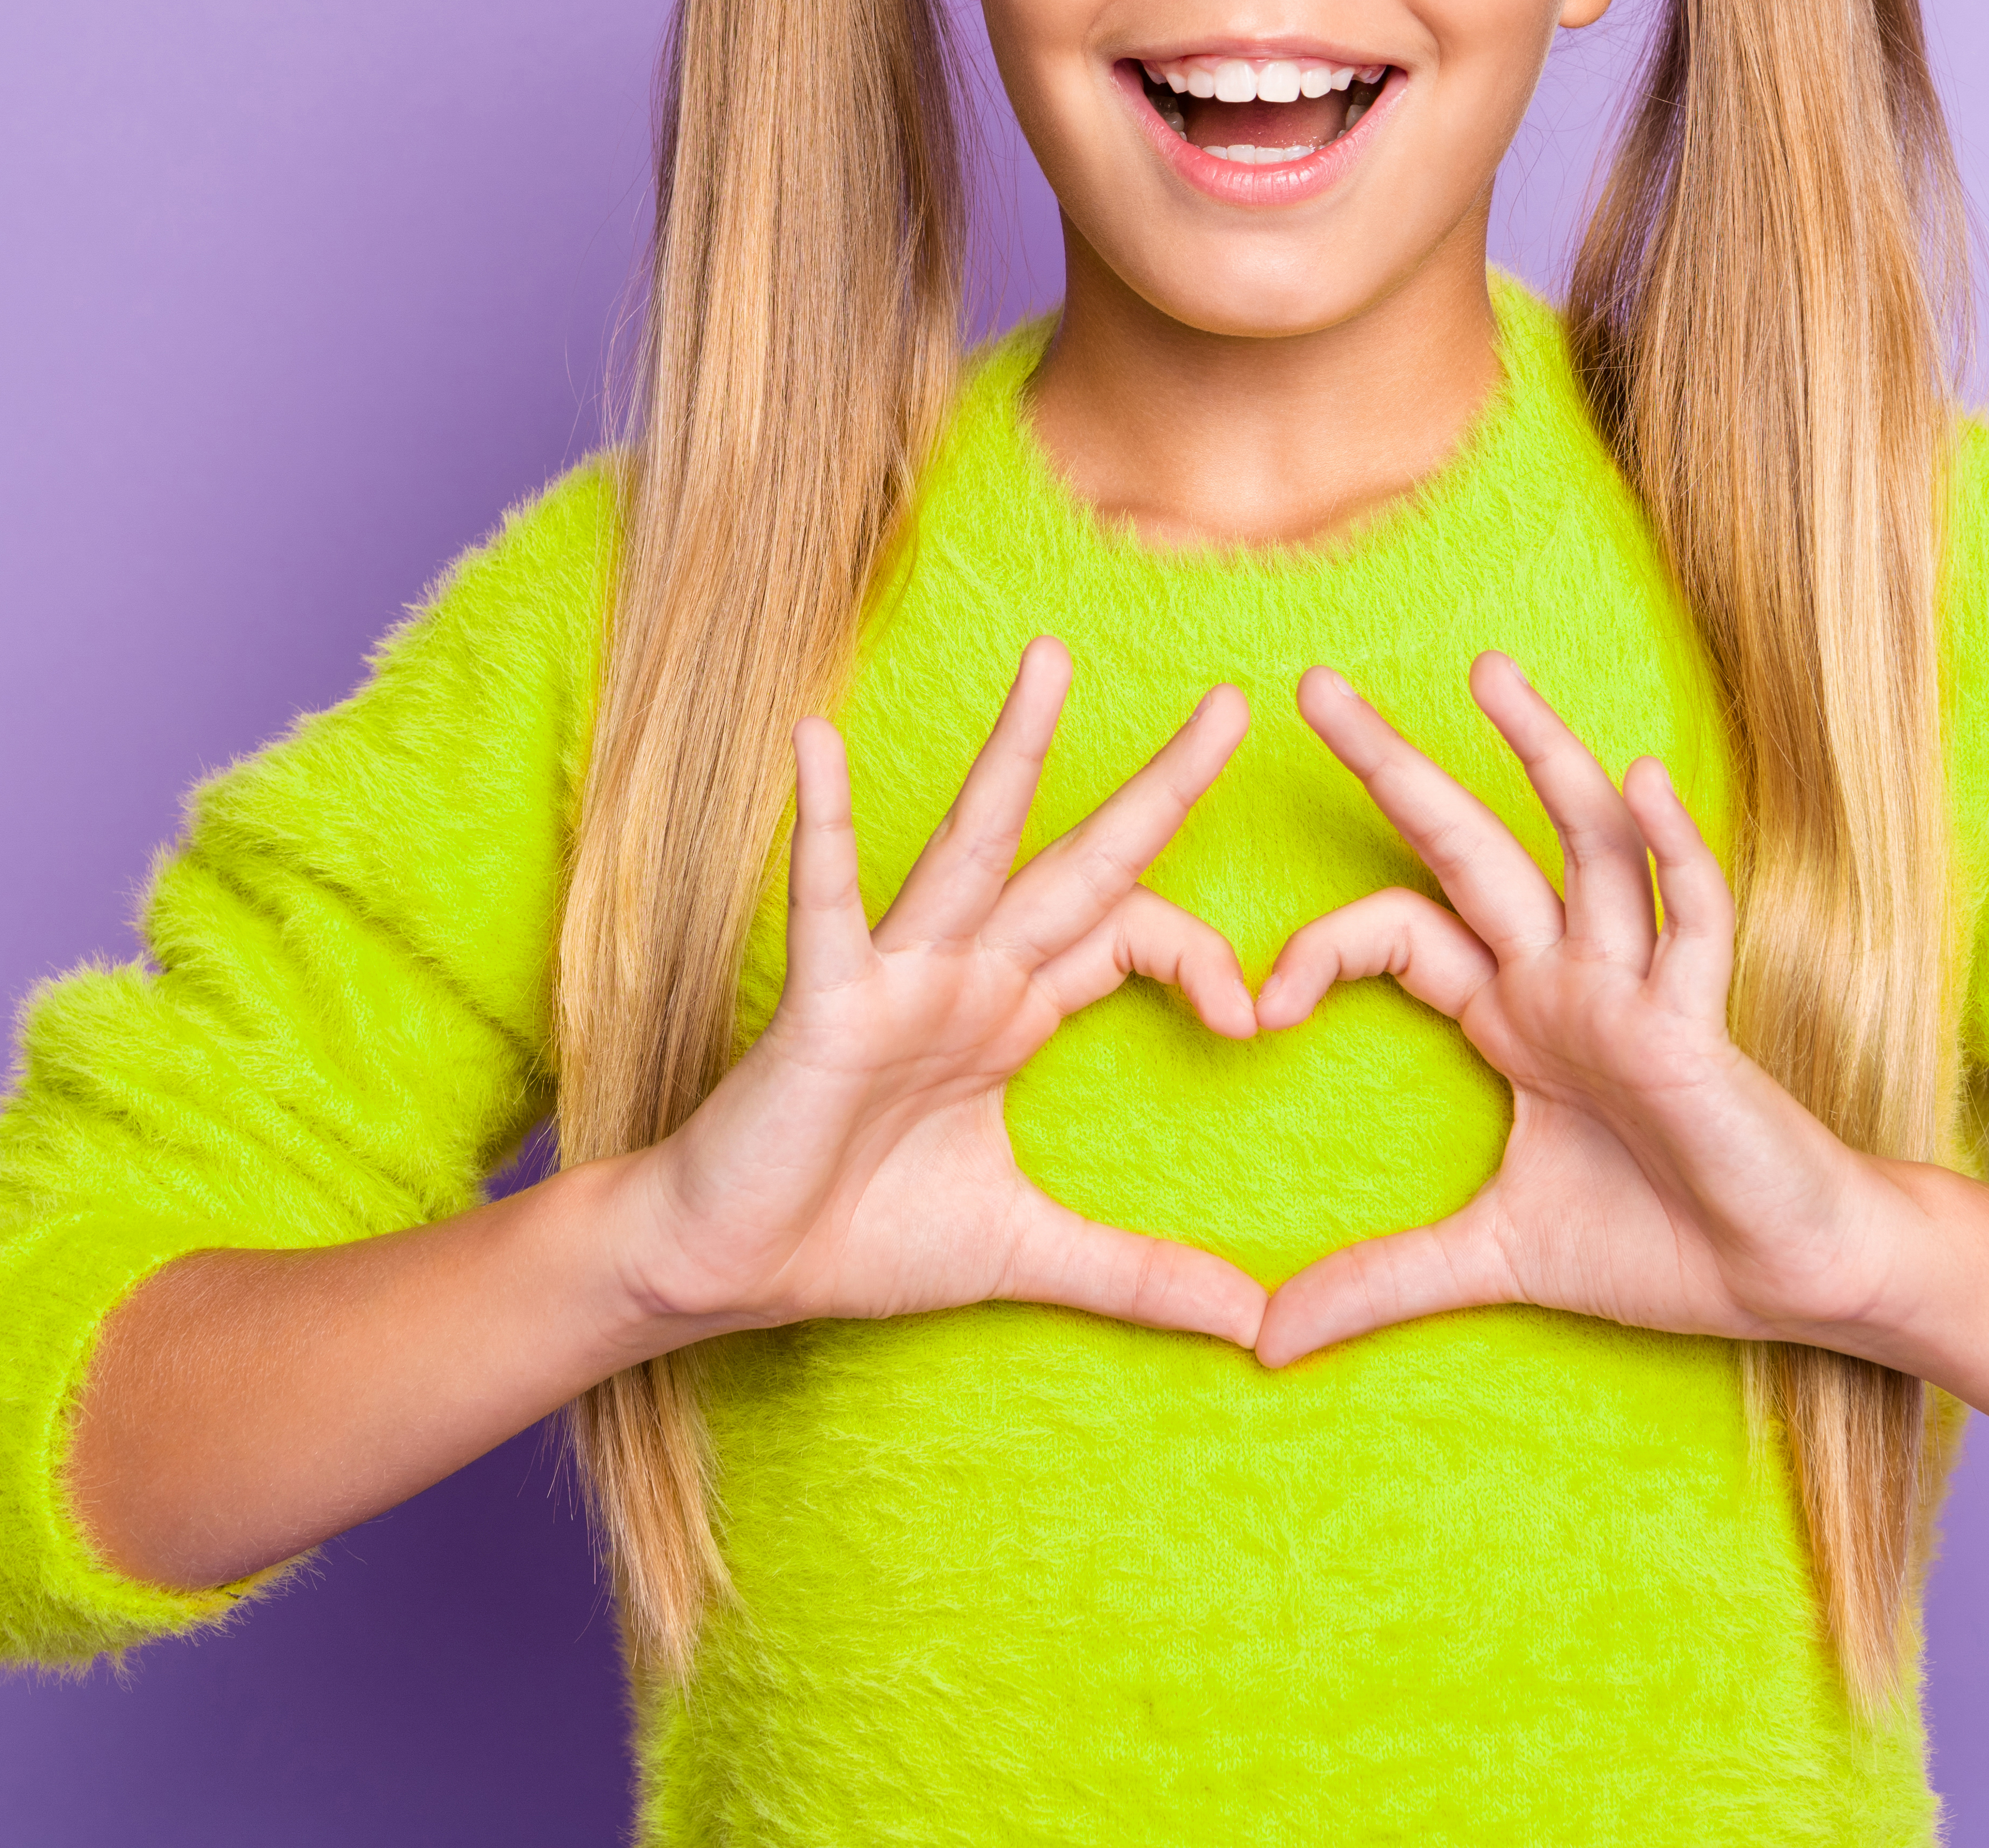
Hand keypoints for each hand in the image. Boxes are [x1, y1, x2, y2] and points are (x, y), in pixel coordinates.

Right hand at [608, 640, 1269, 1350]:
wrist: (732, 1269)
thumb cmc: (858, 1236)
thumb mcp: (1029, 1255)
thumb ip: (1142, 1278)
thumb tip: (1256, 1327)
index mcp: (1014, 1010)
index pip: (1132, 936)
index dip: (1201, 959)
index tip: (1253, 1021)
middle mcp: (967, 972)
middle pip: (1082, 861)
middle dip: (1158, 786)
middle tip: (1233, 703)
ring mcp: (897, 976)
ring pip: (971, 847)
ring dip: (1014, 754)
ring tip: (1053, 662)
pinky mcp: (824, 1003)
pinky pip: (829, 904)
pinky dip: (822, 827)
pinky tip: (813, 744)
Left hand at [1249, 655, 1920, 1368]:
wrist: (1788, 1277)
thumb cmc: (1662, 1245)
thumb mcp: (1492, 1259)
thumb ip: (1379, 1282)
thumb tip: (1258, 1339)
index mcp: (1513, 1015)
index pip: (1400, 933)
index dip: (1324, 949)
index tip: (1255, 1007)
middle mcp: (1567, 977)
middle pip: (1469, 845)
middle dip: (1395, 764)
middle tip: (1313, 681)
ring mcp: (1637, 986)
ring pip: (1584, 845)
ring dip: (1539, 755)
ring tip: (1484, 672)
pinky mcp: (1701, 1021)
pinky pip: (1690, 920)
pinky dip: (1669, 849)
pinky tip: (1641, 781)